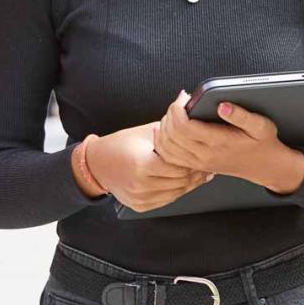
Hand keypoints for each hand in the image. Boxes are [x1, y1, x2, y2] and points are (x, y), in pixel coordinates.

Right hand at [84, 123, 213, 213]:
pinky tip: (185, 183)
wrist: (97, 164)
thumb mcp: (146, 131)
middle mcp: (141, 184)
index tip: (202, 153)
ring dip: (190, 184)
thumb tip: (186, 99)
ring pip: (176, 193)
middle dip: (194, 172)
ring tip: (200, 173)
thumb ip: (170, 123)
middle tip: (206, 163)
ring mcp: (140, 198)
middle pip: (180, 181)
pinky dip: (177, 191)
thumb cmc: (122, 144)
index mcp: (142, 164)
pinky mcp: (141, 205)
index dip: (192, 160)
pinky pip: (167, 200)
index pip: (178, 166)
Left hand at [152, 93, 303, 194]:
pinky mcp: (196, 165)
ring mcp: (199, 162)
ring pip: (167, 147)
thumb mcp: (260, 125)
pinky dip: (162, 142)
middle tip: (179, 102)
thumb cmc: (263, 143)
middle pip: (171, 135)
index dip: (177, 109)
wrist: (265, 166)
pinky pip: (170, 156)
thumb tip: (223, 105)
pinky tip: (165, 130)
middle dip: (169, 114)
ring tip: (173, 113)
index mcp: (218, 142)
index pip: (184, 126)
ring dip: (163, 128)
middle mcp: (205, 154)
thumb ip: (241, 115)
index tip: (183, 97)